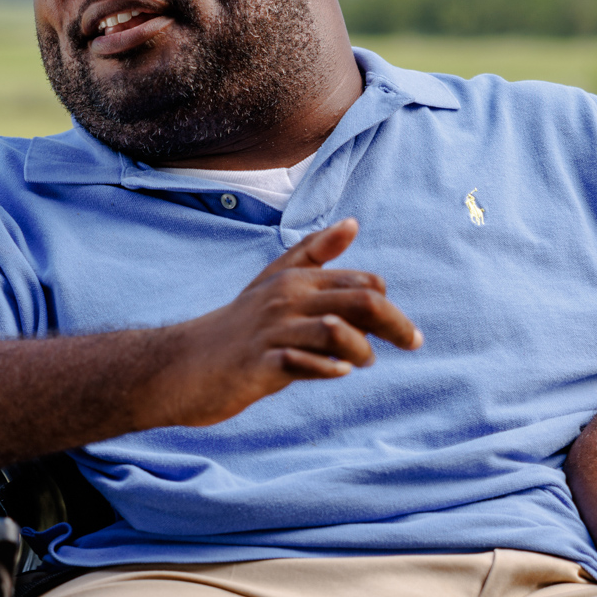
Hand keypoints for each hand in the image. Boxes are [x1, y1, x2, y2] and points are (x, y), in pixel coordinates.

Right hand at [145, 218, 422, 427]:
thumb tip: (352, 223)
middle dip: (395, 325)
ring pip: (336, 330)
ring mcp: (272, 331)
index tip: (398, 332)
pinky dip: (327, 368)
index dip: (388, 307)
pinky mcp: (258, 364)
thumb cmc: (239, 326)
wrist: (185, 365)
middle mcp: (287, 299)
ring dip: (361, 350)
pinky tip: (338, 372)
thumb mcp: (275, 282)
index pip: (364, 285)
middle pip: (361, 303)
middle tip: (411, 345)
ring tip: (359, 363)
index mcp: (296, 280)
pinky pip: (301, 363)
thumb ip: (314, 253)